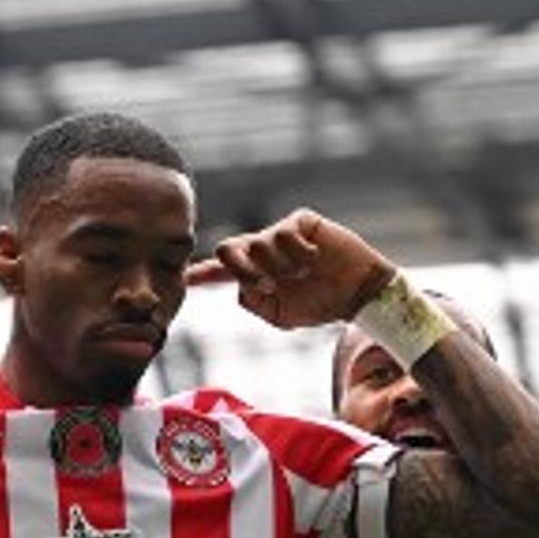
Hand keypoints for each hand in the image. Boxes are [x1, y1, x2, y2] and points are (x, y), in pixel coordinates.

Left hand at [186, 208, 395, 328]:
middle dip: (241, 269)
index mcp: (252, 274)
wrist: (356, 293)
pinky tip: (314, 259)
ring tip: (301, 275)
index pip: (218, 271)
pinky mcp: (300, 221)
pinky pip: (284, 233)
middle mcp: (260, 250)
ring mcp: (279, 233)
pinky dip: (299, 254)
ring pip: (258, 243)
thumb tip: (243, 285)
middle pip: (227, 249)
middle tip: (267, 285)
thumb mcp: (280, 316)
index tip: (182, 278)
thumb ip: (254, 303)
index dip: (199, 273)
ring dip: (280, 267)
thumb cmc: (318, 304)